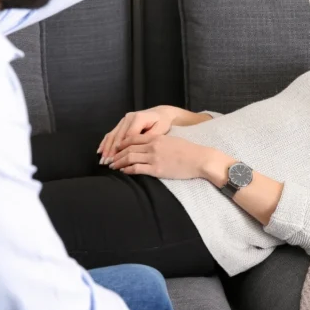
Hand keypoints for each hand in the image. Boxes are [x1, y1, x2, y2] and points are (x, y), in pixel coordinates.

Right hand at [99, 107, 178, 163]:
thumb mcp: (159, 131)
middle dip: (112, 151)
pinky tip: (100, 150)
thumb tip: (136, 149)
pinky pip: (112, 132)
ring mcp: (124, 120)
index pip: (128, 136)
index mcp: (138, 118)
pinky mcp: (122, 123)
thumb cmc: (162, 123)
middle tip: (107, 163)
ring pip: (113, 135)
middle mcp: (129, 118)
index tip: (119, 160)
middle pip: (118, 136)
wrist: (161, 114)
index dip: (123, 149)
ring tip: (103, 160)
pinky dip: (106, 142)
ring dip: (107, 148)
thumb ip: (148, 139)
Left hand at [109, 134, 224, 179]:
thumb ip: (160, 142)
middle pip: (128, 148)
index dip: (122, 143)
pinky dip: (127, 169)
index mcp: (156, 138)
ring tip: (112, 166)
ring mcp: (154, 158)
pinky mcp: (157, 169)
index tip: (116, 148)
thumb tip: (151, 146)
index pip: (133, 138)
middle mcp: (153, 146)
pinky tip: (123, 171)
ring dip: (118, 162)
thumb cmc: (189, 151)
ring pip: (129, 158)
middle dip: (116, 154)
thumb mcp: (172, 141)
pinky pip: (137, 168)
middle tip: (109, 158)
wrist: (200, 159)